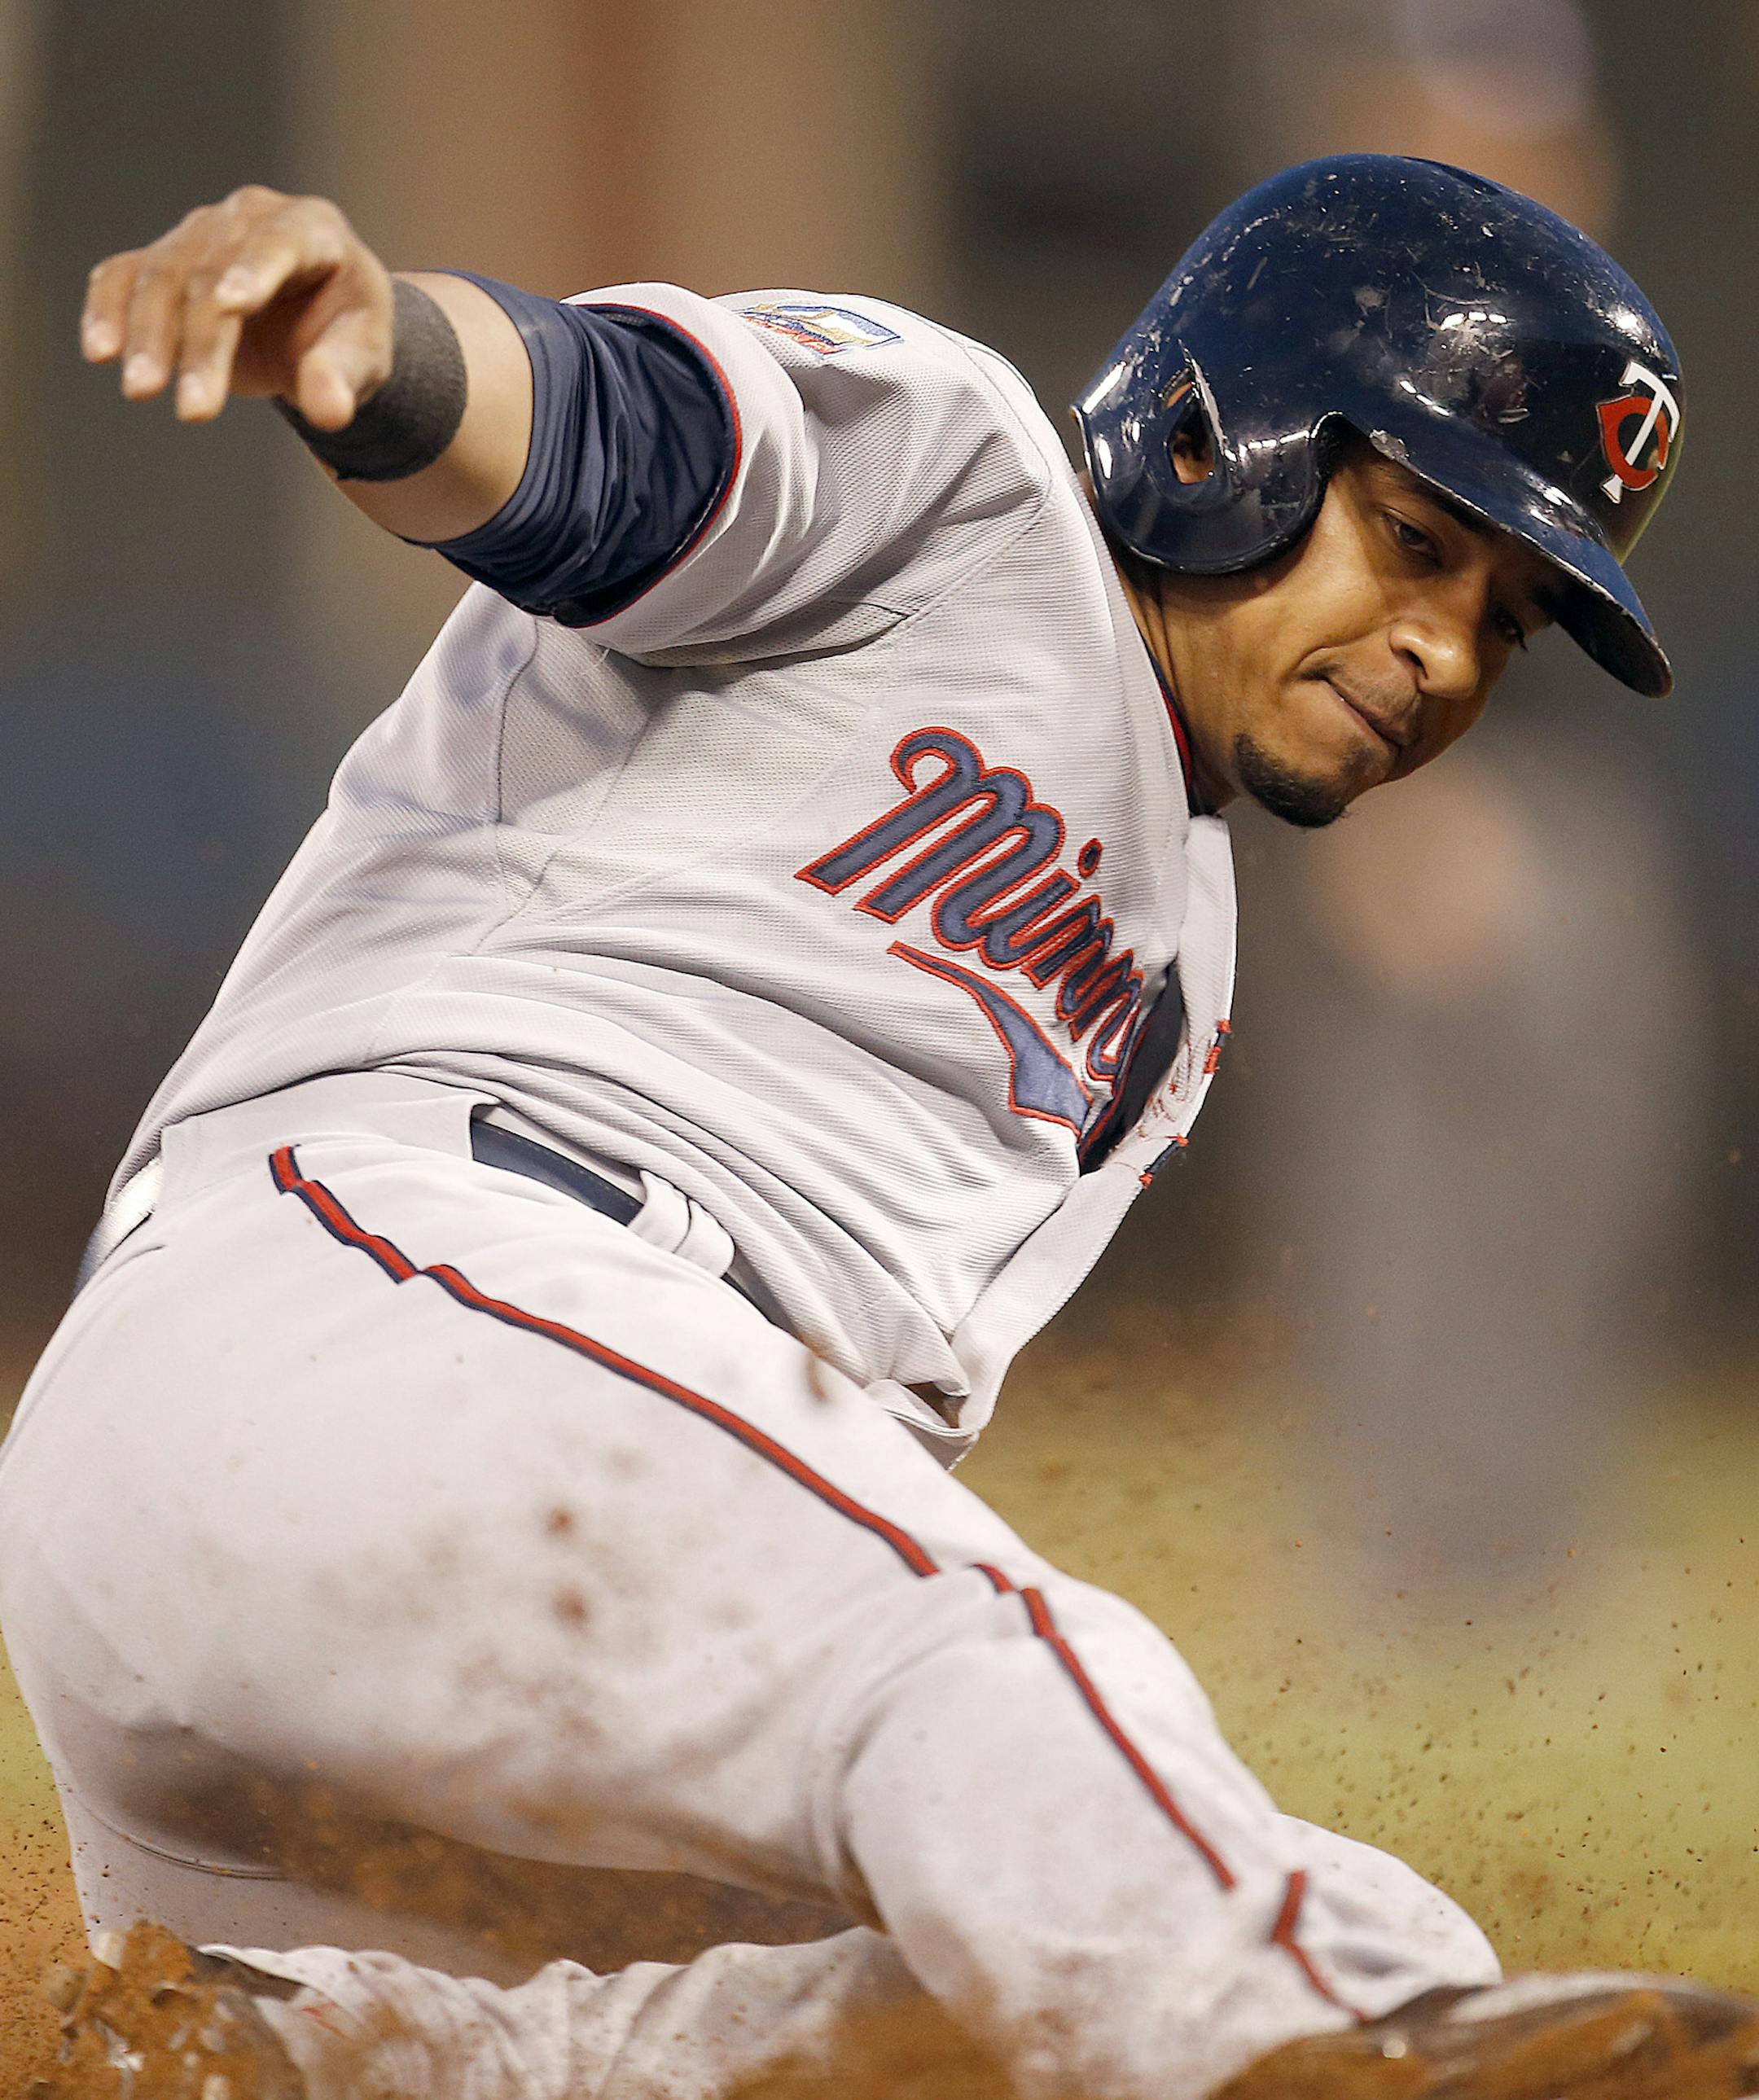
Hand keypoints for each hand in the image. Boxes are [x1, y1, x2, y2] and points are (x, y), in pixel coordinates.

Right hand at [81, 185, 395, 428]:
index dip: (255, 270)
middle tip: (194, 410)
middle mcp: (249, 218)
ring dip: (147, 336)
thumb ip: (344, 377)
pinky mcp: (165, 259)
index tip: (231, 305)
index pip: (280, 243)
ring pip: (162, 276)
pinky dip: (107, 310)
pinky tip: (101, 351)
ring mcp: (201, 233)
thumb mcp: (365, 356)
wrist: (318, 324)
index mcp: (313, 228)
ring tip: (141, 391)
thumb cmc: (347, 333)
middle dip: (199, 343)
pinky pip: (125, 277)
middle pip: (212, 274)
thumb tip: (329, 412)